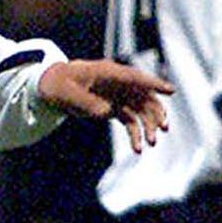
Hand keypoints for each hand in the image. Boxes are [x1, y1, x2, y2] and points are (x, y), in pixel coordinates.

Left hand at [38, 59, 173, 152]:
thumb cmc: (57, 84)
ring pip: (141, 110)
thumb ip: (88, 102)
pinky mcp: (114, 108)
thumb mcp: (67, 93)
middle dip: (156, 112)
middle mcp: (118, 84)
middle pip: (144, 96)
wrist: (50, 86)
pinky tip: (137, 149)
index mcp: (107, 73)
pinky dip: (135, 134)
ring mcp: (117, 96)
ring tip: (150, 144)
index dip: (154, 84)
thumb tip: (108, 112)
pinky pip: (130, 121)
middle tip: (162, 129)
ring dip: (148, 126)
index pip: (135, 77)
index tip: (171, 91)